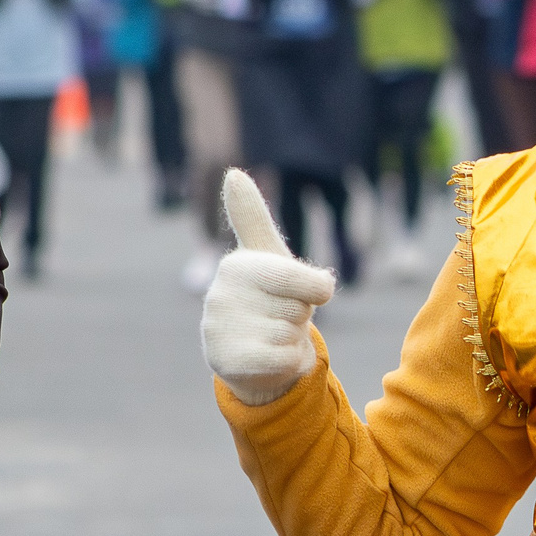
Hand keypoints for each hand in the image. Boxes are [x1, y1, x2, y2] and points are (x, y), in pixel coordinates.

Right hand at [201, 169, 336, 405]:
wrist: (252, 357)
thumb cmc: (267, 300)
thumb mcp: (269, 257)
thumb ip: (253, 218)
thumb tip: (232, 173)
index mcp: (237, 265)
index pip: (305, 280)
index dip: (315, 291)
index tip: (301, 292)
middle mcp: (221, 294)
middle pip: (300, 309)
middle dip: (300, 317)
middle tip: (279, 318)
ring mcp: (220, 329)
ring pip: (291, 335)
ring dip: (292, 340)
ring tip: (272, 337)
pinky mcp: (227, 362)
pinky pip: (285, 360)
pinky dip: (288, 362)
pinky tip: (269, 358)